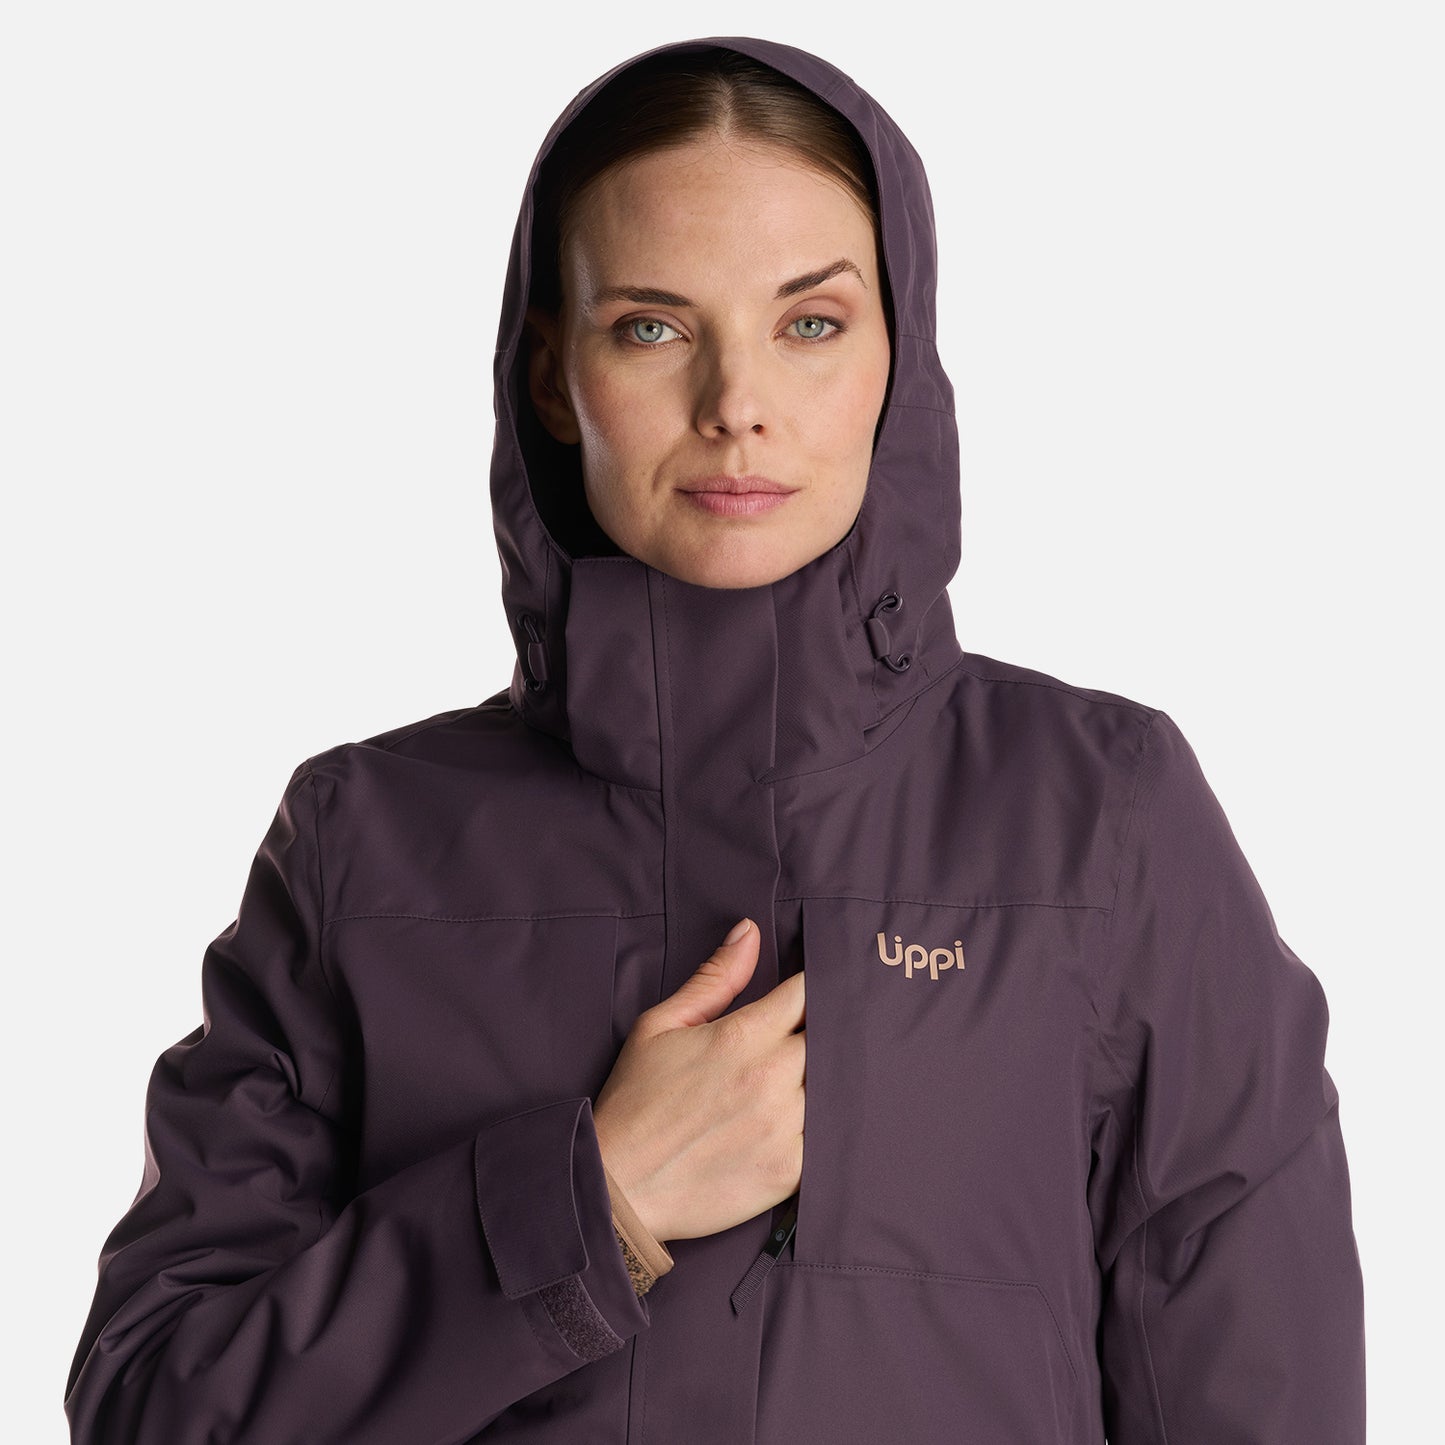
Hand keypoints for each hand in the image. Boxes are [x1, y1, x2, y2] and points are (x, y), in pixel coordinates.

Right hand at [593, 918, 805, 1243]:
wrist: (620, 1186)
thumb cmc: (636, 1101)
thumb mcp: (661, 1025)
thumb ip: (714, 978)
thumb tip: (751, 932)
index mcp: (741, 1037)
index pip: (807, 994)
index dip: (818, 986)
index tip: (819, 989)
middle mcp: (770, 1078)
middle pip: (831, 1038)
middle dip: (828, 1030)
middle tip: (820, 1033)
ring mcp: (784, 1127)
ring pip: (836, 1085)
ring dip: (831, 1076)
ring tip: (818, 1075)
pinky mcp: (789, 1171)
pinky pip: (830, 1137)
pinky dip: (827, 1125)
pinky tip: (811, 1119)